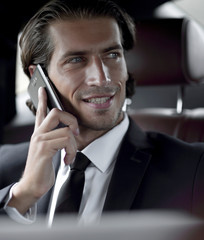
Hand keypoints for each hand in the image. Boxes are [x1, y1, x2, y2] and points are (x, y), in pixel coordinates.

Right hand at [8, 87, 78, 213]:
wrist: (33, 185)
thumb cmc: (42, 168)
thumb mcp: (50, 151)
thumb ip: (56, 140)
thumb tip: (70, 133)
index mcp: (40, 133)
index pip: (40, 112)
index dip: (42, 99)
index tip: (43, 88)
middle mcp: (38, 134)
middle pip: (56, 113)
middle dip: (72, 120)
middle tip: (76, 132)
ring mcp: (40, 140)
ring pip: (67, 130)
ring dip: (74, 145)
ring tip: (70, 155)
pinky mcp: (44, 148)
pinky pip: (66, 141)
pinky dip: (71, 151)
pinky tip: (67, 160)